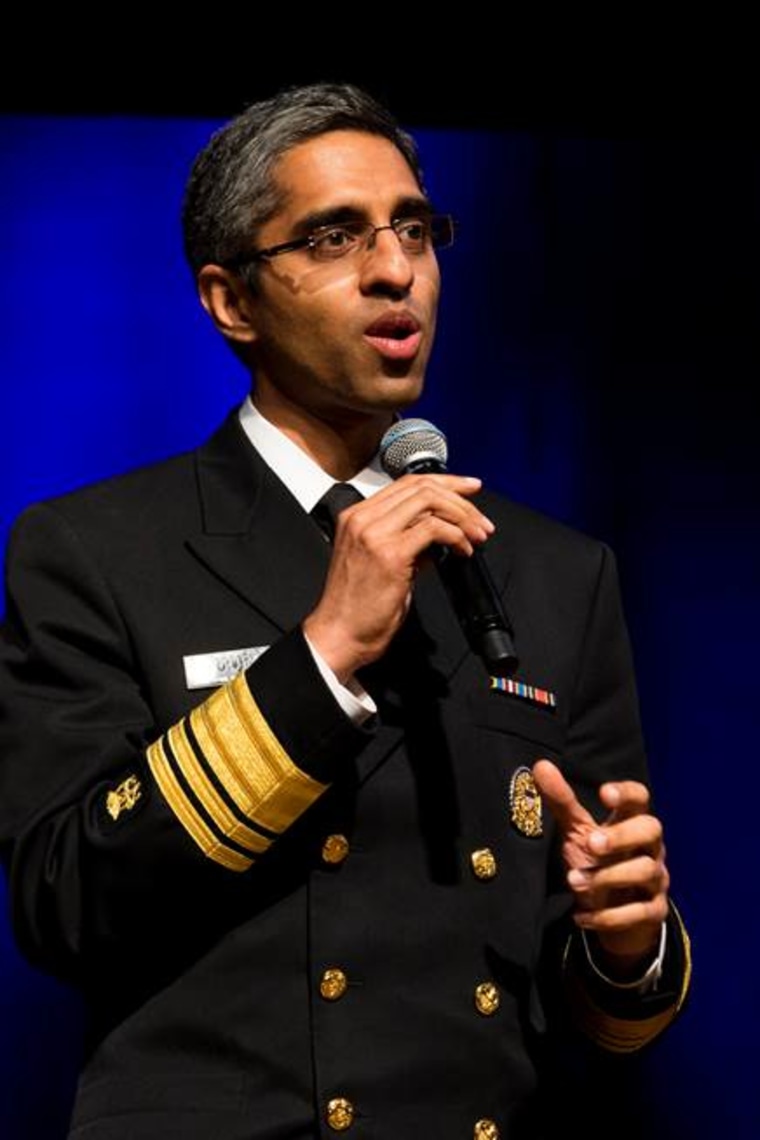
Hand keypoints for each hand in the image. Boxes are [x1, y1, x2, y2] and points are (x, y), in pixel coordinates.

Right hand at [302, 473, 493, 680]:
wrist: (339, 636)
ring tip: (478, 535)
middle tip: (481, 519)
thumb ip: (407, 543)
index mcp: (356, 517)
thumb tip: (439, 535)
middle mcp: (362, 518)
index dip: (444, 483)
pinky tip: (463, 551)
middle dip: (460, 498)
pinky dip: (456, 536)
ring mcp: (374, 533)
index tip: (469, 490)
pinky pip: (434, 529)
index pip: (407, 484)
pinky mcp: (390, 553)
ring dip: (463, 516)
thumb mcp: (381, 563)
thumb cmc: (357, 608)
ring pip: (429, 500)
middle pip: (421, 486)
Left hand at [532, 758, 669, 975]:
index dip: (627, 793)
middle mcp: (650, 848)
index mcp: (631, 822)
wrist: (615, 914)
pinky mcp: (653, 912)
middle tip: (591, 843)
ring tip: (574, 881)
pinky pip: (639, 913)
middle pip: (652, 829)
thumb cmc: (595, 862)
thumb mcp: (577, 832)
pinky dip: (608, 916)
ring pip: (646, 871)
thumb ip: (562, 801)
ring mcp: (656, 880)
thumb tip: (540, 765)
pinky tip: (581, 916)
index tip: (604, 792)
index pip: (640, 798)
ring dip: (607, 877)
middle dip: (622, 835)